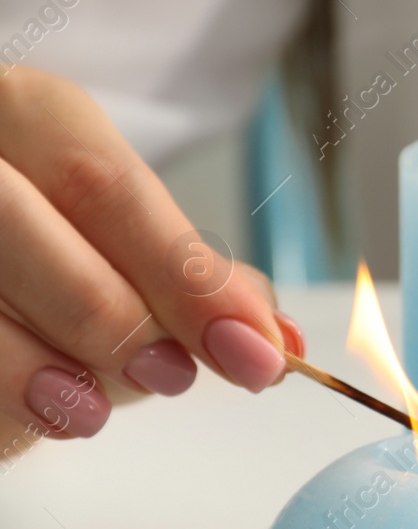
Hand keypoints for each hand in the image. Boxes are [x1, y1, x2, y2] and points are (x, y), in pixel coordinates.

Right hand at [0, 66, 298, 460]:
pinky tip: (40, 413)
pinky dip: (0, 390)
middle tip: (173, 375)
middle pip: (25, 222)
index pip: (103, 182)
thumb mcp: (124, 253)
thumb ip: (199, 284)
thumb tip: (278, 337)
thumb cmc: (51, 257)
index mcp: (26, 115)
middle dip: (112, 315)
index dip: (185, 275)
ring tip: (90, 409)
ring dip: (38, 363)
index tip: (253, 349)